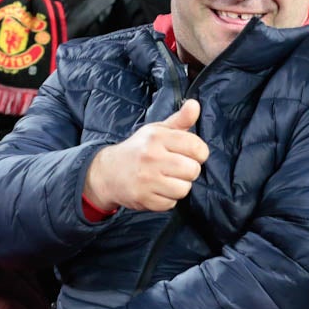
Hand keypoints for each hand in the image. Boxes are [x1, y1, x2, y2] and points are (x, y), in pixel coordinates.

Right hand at [84, 99, 208, 212]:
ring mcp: (146, 179)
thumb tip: (195, 104)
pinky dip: (167, 199)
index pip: (196, 147)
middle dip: (189, 171)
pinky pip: (170, 203)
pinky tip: (157, 190)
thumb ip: (180, 120)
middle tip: (177, 168)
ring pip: (184, 189)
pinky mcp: (142, 198)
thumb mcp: (158, 131)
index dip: (199, 153)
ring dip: (179, 186)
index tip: (190, 154)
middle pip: (192, 170)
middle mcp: (151, 156)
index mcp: (157, 137)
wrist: (108, 172)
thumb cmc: (139, 149)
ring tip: (167, 179)